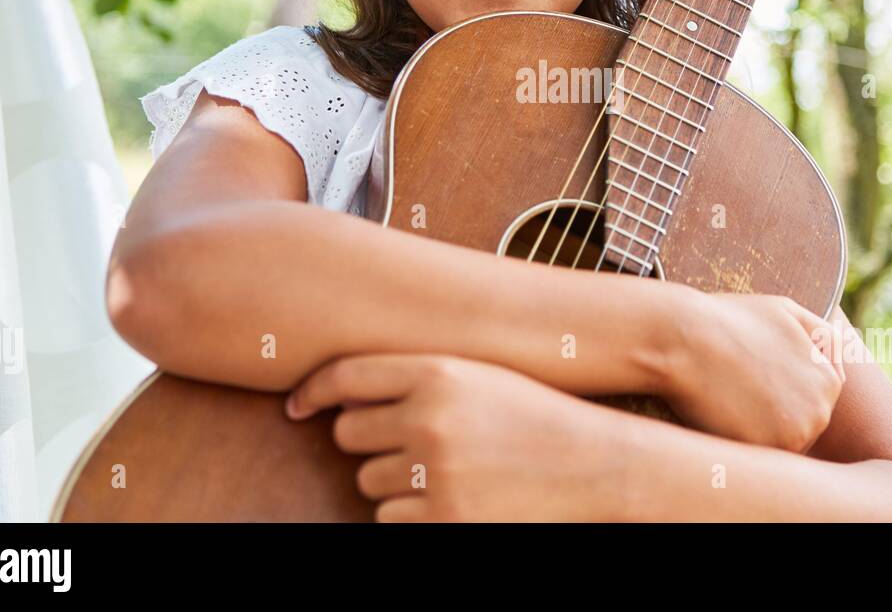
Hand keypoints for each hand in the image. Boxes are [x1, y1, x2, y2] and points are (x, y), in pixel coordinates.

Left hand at [285, 353, 629, 521]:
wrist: (594, 464)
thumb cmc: (534, 414)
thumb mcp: (479, 376)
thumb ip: (416, 377)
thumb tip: (340, 397)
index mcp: (438, 372)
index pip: (346, 376)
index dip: (313, 390)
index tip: (297, 405)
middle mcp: (429, 419)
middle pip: (349, 434)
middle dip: (369, 441)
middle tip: (412, 442)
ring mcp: (434, 473)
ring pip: (368, 482)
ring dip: (394, 481)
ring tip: (449, 469)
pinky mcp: (443, 520)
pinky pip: (390, 519)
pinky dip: (413, 514)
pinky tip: (456, 496)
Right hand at [659, 291, 849, 452]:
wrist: (685, 337)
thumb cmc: (731, 320)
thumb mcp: (787, 312)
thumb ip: (823, 335)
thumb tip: (840, 358)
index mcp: (830, 382)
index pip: (811, 405)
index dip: (778, 393)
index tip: (753, 380)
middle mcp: (820, 412)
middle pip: (797, 428)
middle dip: (770, 414)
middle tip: (737, 388)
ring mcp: (794, 434)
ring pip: (777, 445)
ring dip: (756, 431)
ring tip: (728, 398)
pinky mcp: (763, 450)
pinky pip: (755, 458)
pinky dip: (738, 442)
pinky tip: (721, 414)